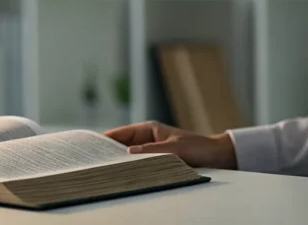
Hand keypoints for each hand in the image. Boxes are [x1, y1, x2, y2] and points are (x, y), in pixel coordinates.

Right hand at [104, 121, 237, 169]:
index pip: (119, 134)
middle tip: (92, 163)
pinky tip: (123, 177)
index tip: (89, 148)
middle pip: (120, 146)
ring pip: (128, 157)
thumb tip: (129, 152)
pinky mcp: (156, 161)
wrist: (218, 156)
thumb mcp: (175, 149)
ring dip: (119, 163)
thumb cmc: (198, 148)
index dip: (104, 140)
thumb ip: (152, 151)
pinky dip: (131, 170)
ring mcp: (150, 150)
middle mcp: (146, 139)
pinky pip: (138, 165)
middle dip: (108, 154)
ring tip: (103, 172)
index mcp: (148, 129)